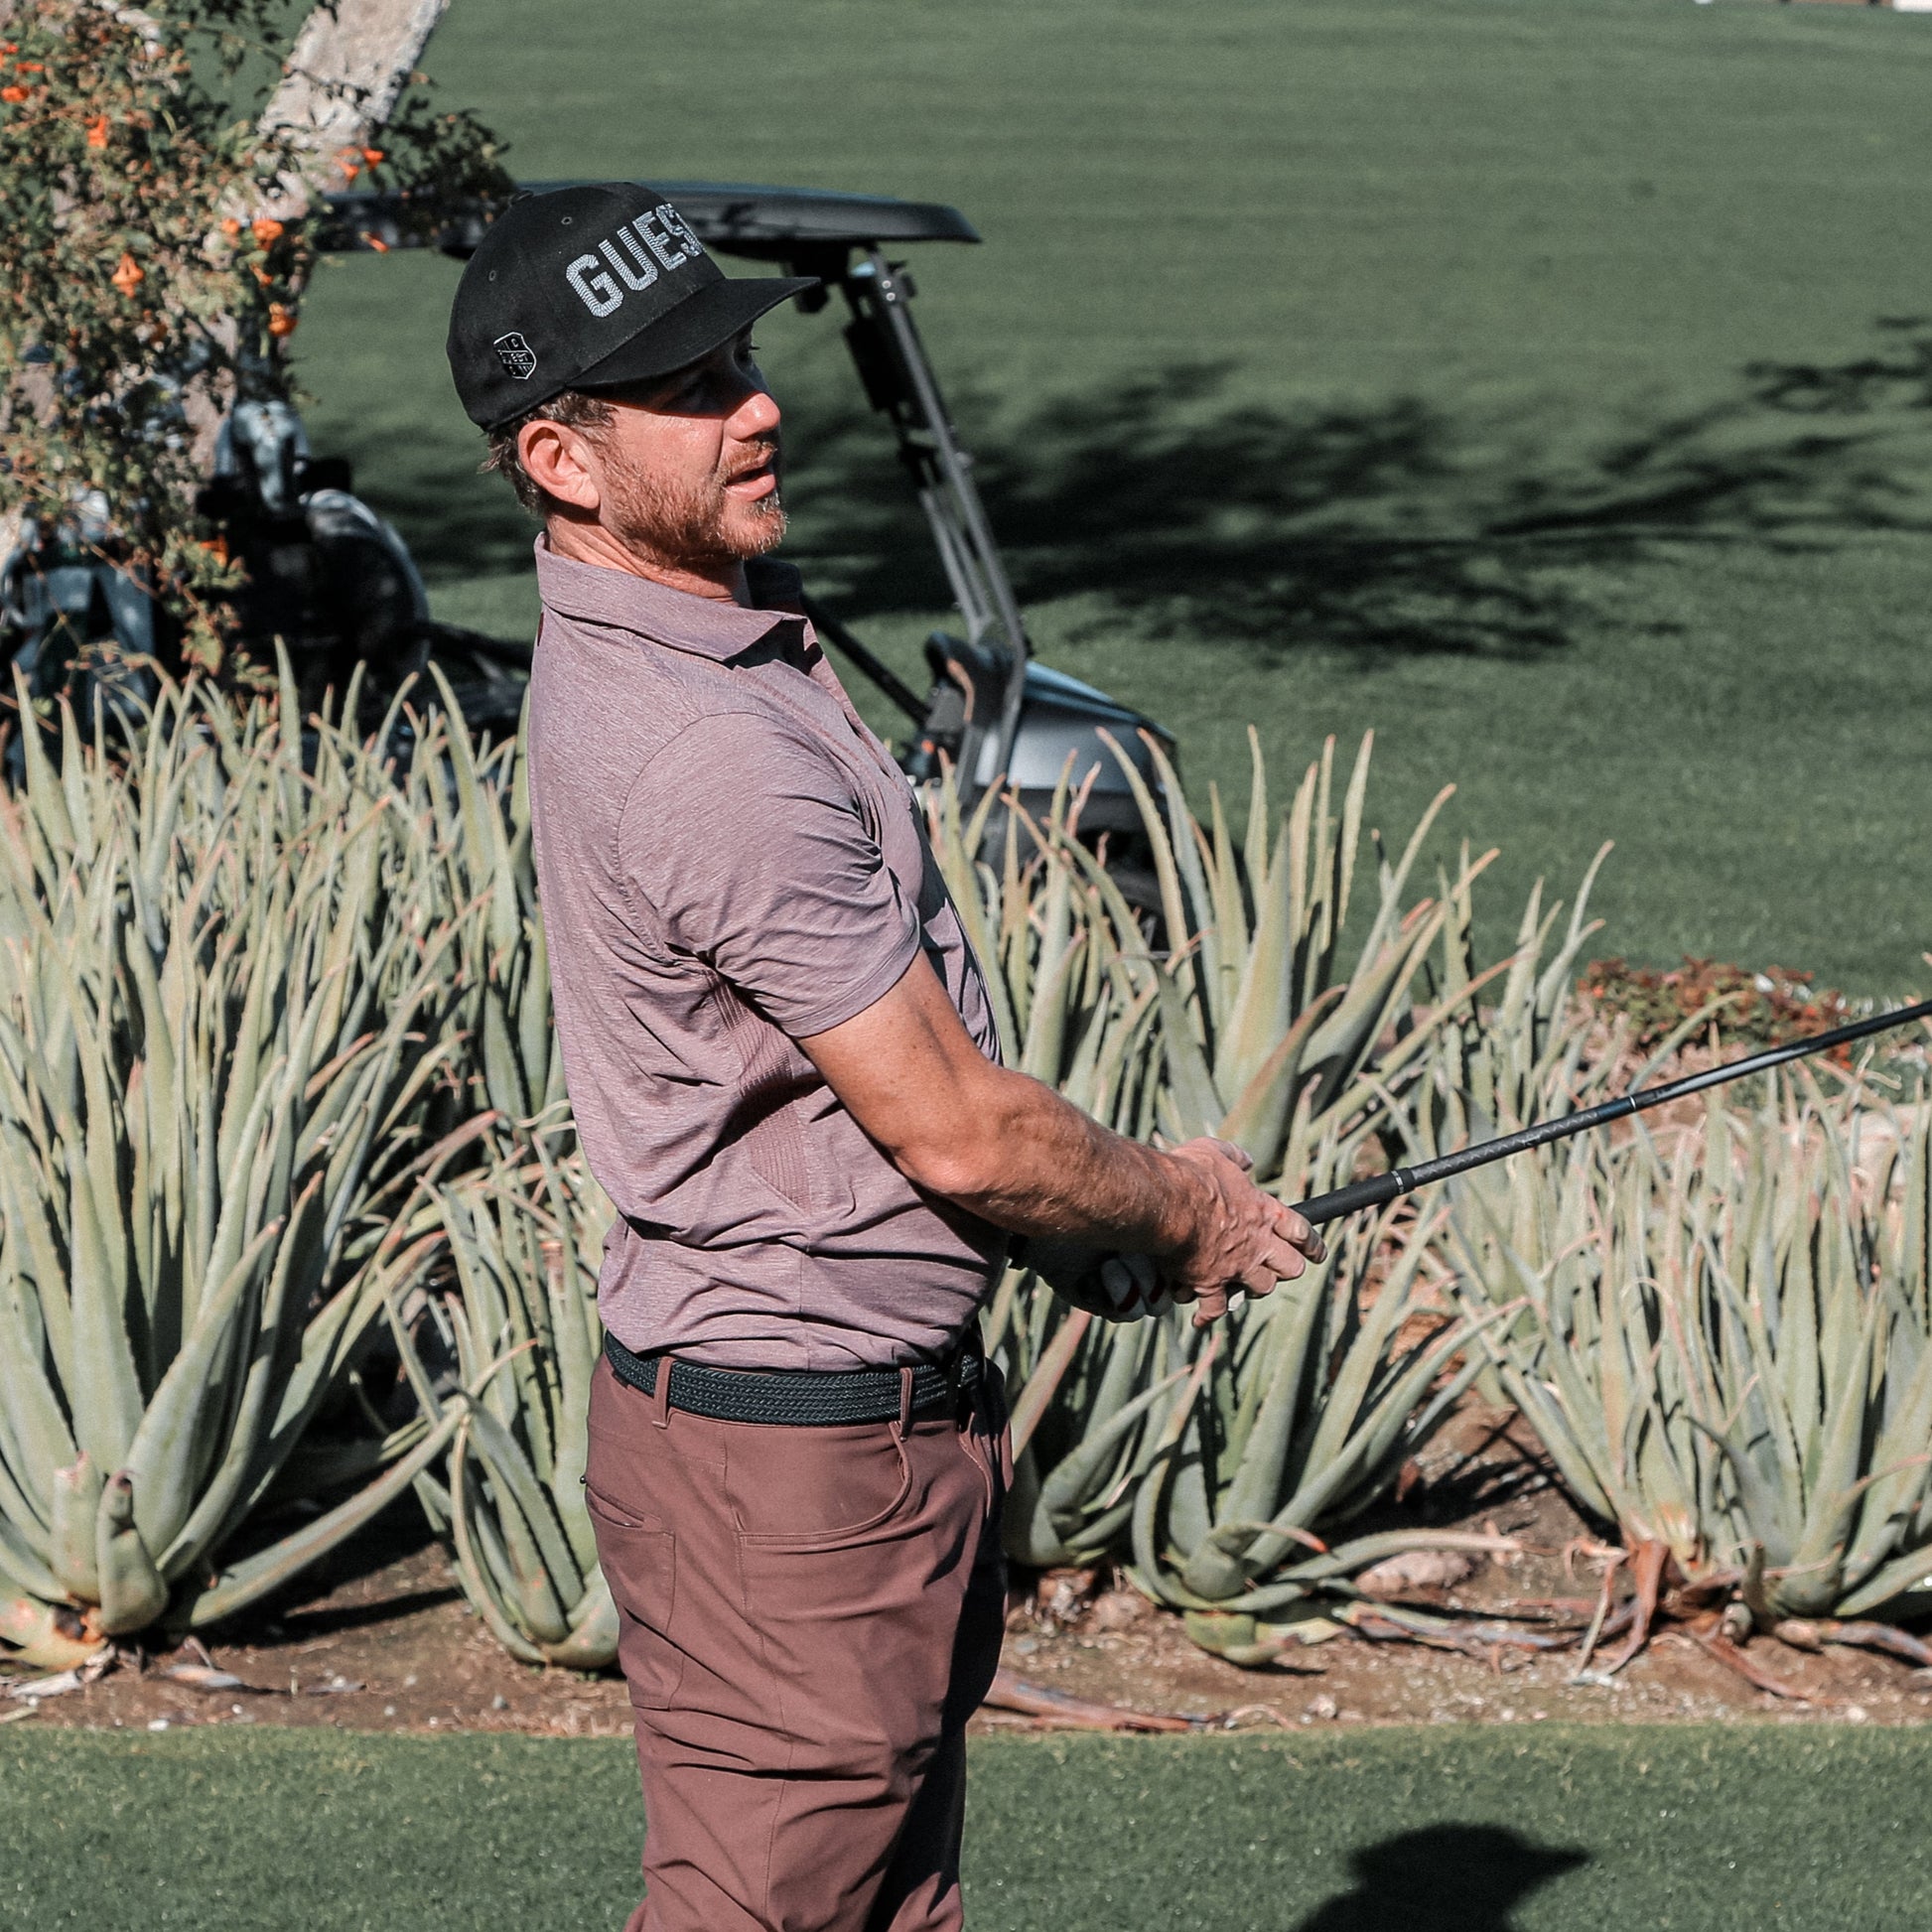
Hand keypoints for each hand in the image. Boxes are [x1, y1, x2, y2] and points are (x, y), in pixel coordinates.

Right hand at [1159, 1138, 1324, 1327]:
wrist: (1167, 1203)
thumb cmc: (1191, 1175)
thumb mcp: (1217, 1153)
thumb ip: (1236, 1157)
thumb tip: (1247, 1161)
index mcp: (1263, 1211)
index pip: (1301, 1231)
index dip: (1312, 1244)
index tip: (1317, 1253)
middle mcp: (1257, 1243)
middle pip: (1291, 1267)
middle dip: (1286, 1268)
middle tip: (1277, 1267)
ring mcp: (1236, 1266)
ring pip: (1261, 1288)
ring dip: (1252, 1287)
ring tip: (1240, 1285)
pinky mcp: (1210, 1283)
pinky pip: (1215, 1308)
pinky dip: (1207, 1314)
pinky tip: (1200, 1318)